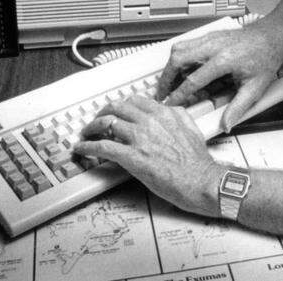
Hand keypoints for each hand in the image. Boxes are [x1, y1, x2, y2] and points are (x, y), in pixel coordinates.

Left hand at [74, 95, 220, 215]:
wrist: (200, 181)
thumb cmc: (197, 161)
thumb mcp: (191, 128)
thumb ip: (178, 115)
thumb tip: (170, 109)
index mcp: (164, 113)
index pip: (134, 101)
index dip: (121, 106)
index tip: (117, 112)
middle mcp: (149, 121)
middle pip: (116, 108)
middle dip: (103, 113)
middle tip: (97, 121)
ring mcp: (139, 138)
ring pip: (106, 124)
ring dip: (92, 128)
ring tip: (87, 133)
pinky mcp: (132, 157)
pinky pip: (103, 147)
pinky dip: (89, 146)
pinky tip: (82, 149)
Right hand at [156, 20, 282, 131]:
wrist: (273, 35)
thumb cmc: (267, 56)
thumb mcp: (256, 87)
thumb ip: (238, 108)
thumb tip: (226, 124)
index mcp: (224, 60)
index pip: (193, 80)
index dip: (179, 95)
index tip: (171, 104)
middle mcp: (214, 46)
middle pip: (178, 59)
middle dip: (166, 78)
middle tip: (162, 93)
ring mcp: (211, 38)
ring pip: (179, 48)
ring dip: (170, 65)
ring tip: (168, 82)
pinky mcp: (211, 35)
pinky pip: (187, 44)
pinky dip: (179, 56)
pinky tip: (182, 69)